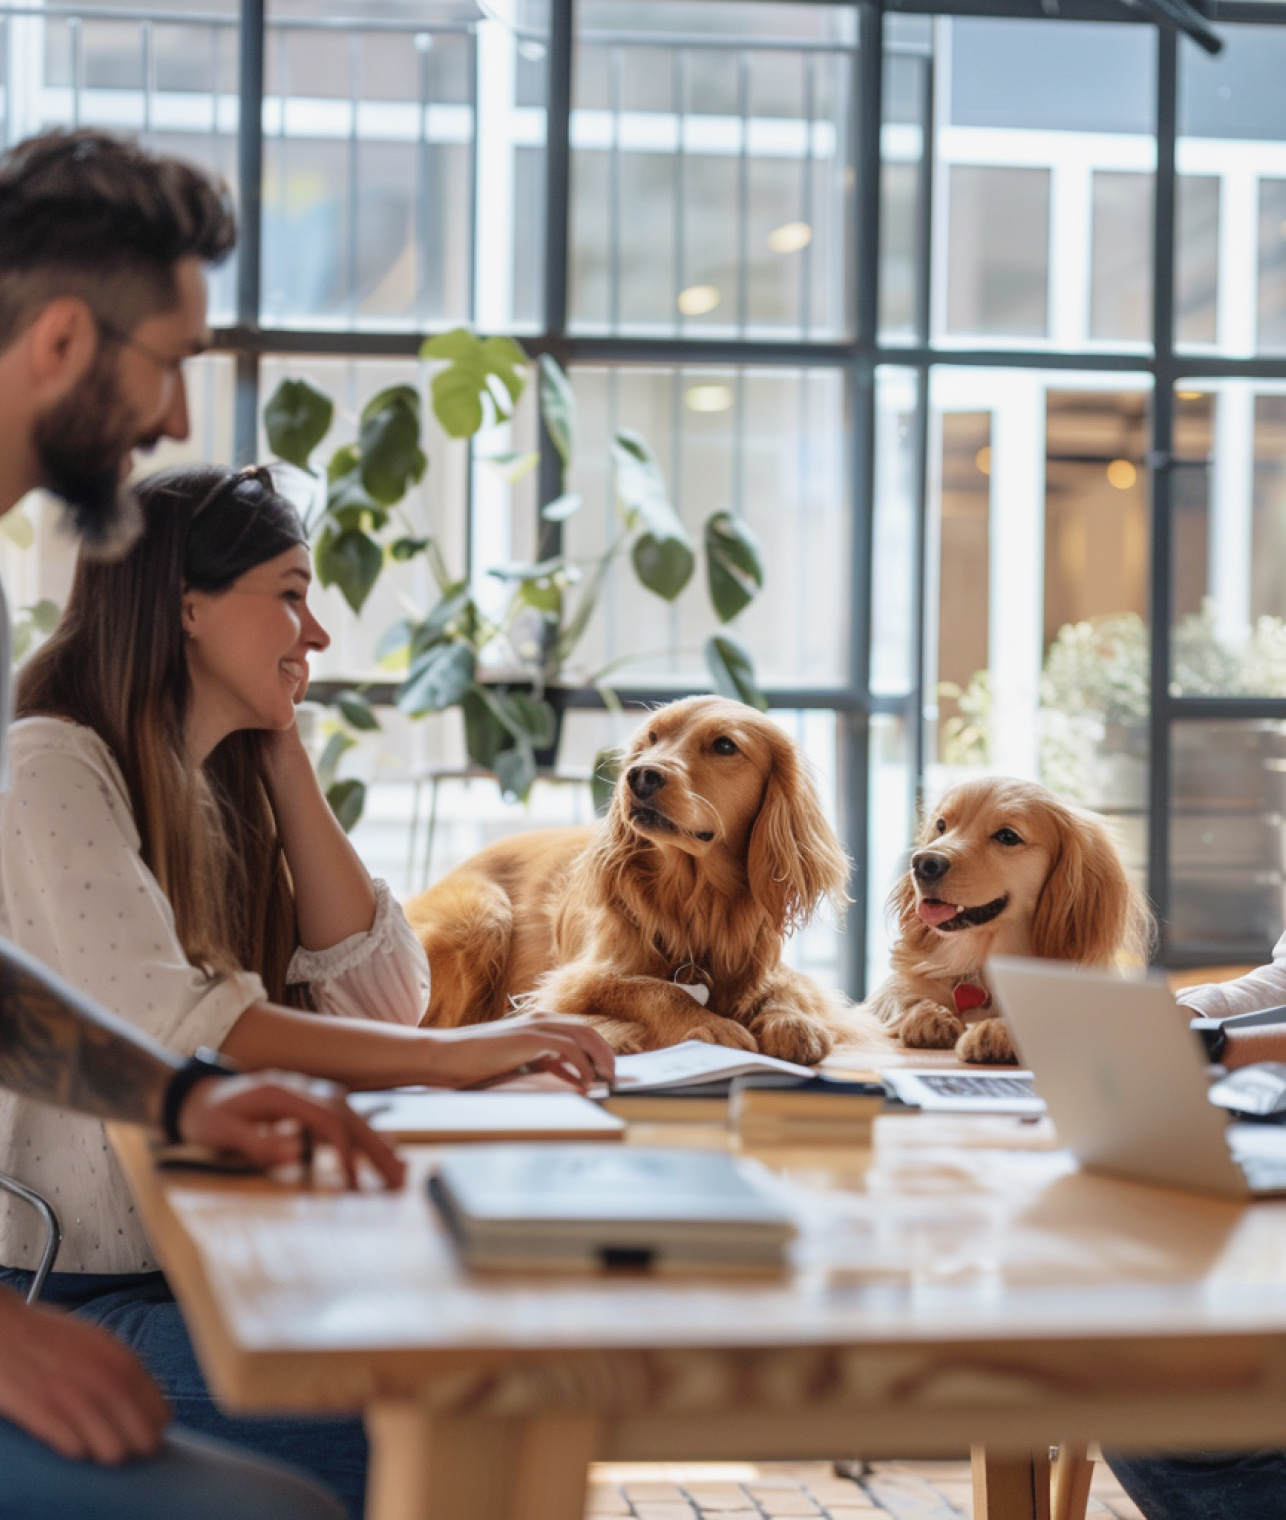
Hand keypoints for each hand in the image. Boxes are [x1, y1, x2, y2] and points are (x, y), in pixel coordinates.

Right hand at [0, 1288, 169, 1462]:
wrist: (6, 1328)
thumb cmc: (52, 1337)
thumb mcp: (100, 1344)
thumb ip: (125, 1371)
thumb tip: (150, 1402)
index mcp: (125, 1361)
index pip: (161, 1415)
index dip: (152, 1429)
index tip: (141, 1431)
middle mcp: (108, 1380)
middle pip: (144, 1440)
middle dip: (134, 1446)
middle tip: (119, 1442)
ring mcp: (77, 1398)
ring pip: (114, 1453)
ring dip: (104, 1452)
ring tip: (92, 1441)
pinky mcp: (45, 1414)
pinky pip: (76, 1450)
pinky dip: (73, 1449)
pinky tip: (65, 1435)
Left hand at [179, 1072, 405, 1189]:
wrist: (197, 1096)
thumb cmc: (208, 1118)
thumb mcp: (222, 1133)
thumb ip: (257, 1143)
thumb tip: (297, 1152)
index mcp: (285, 1093)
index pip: (328, 1122)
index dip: (344, 1154)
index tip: (354, 1186)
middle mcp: (305, 1089)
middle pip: (350, 1117)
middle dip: (377, 1149)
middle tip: (401, 1178)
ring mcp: (311, 1094)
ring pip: (354, 1118)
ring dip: (378, 1144)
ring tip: (401, 1172)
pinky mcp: (312, 1104)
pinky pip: (345, 1121)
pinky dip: (366, 1138)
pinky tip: (384, 1151)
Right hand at [419, 1015, 615, 1091]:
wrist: (447, 1055)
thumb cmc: (477, 1062)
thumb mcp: (519, 1063)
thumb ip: (545, 1064)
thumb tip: (574, 1077)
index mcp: (539, 1023)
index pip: (580, 1031)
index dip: (598, 1051)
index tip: (607, 1073)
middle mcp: (541, 1019)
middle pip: (588, 1030)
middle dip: (606, 1054)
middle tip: (614, 1078)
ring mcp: (535, 1025)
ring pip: (583, 1035)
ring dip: (600, 1058)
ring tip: (606, 1080)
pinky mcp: (529, 1037)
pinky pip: (567, 1047)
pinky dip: (581, 1065)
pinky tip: (584, 1083)